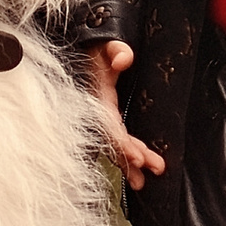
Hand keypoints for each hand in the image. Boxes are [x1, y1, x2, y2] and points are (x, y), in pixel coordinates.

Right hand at [86, 42, 165, 190]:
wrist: (75, 47)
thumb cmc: (90, 46)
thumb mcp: (102, 43)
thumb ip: (114, 49)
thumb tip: (124, 58)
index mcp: (96, 95)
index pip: (109, 124)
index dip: (122, 143)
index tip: (137, 158)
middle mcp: (95, 109)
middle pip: (112, 139)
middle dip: (129, 158)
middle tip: (150, 172)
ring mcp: (98, 114)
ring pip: (112, 143)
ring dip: (126, 162)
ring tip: (140, 182)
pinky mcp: (103, 115)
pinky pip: (112, 138)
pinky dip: (122, 154)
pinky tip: (133, 169)